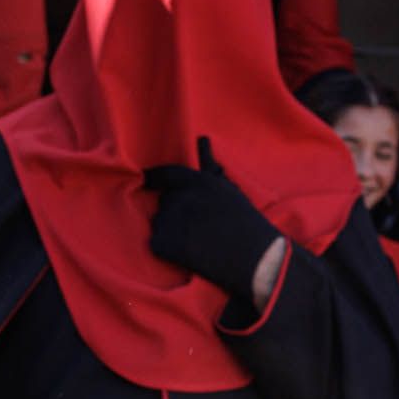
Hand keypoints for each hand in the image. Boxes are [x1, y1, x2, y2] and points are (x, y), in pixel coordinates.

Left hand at [144, 139, 284, 306]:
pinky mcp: (161, 243)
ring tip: (198, 242)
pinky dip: (168, 251)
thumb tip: (201, 140)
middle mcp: (178, 197)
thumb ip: (209, 166)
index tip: (145, 180)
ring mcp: (168, 220)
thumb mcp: (228, 189)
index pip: (163, 174)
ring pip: (160, 224)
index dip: (152, 178)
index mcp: (195, 181)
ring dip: (172, 232)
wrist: (253, 258)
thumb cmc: (245, 222)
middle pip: (164, 203)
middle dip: (175, 212)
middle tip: (200, 227)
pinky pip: (157, 245)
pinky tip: (190, 255)